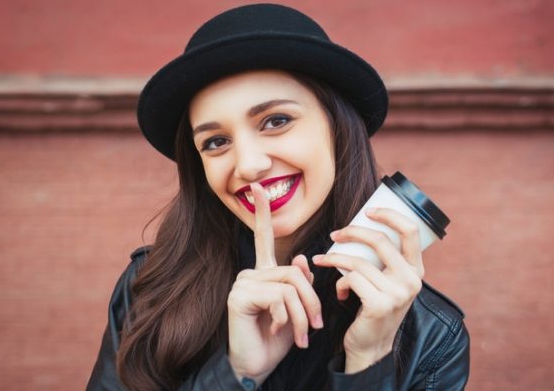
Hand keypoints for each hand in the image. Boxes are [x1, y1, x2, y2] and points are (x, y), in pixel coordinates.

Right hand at [227, 183, 323, 383]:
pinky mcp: (239, 295)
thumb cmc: (276, 340)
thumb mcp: (296, 309)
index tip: (258, 187)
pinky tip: (274, 330)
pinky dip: (286, 318)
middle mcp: (251, 273)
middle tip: (315, 326)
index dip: (263, 213)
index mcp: (264, 273)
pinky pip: (279, 297)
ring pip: (290, 285)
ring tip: (301, 334)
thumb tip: (302, 258)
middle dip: (311, 301)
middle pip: (295, 271)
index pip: (264, 238)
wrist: (256, 367)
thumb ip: (300, 284)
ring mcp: (242, 282)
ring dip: (302, 314)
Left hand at [312, 207, 424, 372]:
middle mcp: (412, 281)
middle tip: (335, 235)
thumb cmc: (373, 309)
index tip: (369, 210)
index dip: (390, 215)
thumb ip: (383, 260)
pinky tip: (339, 293)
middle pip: (380, 240)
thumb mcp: (387, 282)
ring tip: (322, 261)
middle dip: (352, 232)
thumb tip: (362, 225)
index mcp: (416, 271)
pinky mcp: (380, 305)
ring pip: (359, 262)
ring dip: (335, 259)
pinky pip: (351, 279)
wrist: (371, 348)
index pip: (411, 231)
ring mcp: (398, 294)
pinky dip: (339, 283)